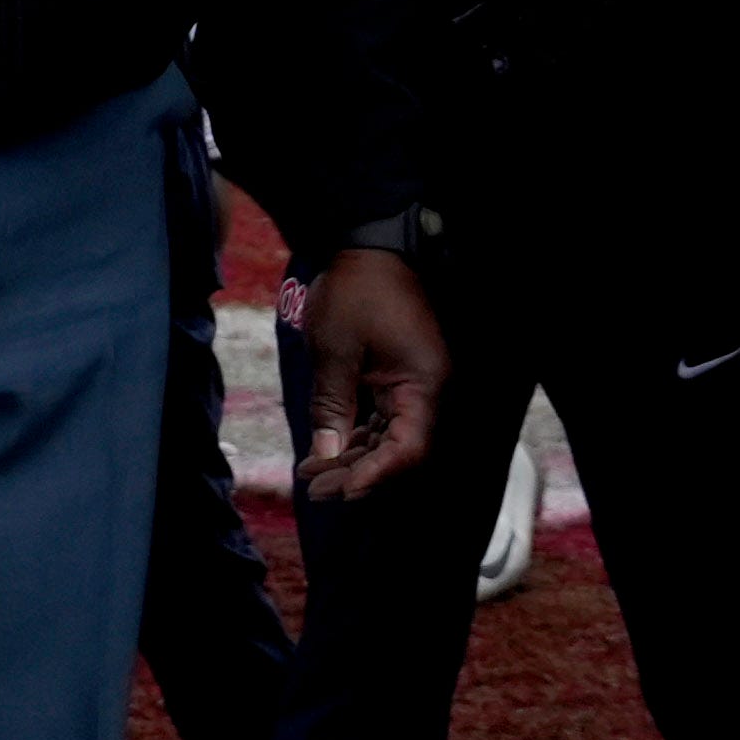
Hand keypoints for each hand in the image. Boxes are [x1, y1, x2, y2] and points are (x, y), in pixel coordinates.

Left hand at [295, 245, 445, 500]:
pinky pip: (383, 421)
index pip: (409, 449)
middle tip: (314, 490)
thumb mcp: (335, 350)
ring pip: (389, 440)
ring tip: (311, 476)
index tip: (341, 491)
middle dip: (357, 474)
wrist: (369, 248)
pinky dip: (357, 438)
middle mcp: (427, 392)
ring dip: (354, 459)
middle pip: (399, 451)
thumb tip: (325, 457)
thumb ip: (332, 406)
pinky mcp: (399, 381)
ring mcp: (415, 387)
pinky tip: (326, 452)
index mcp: (423, 385)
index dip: (377, 475)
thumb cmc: (355, 292)